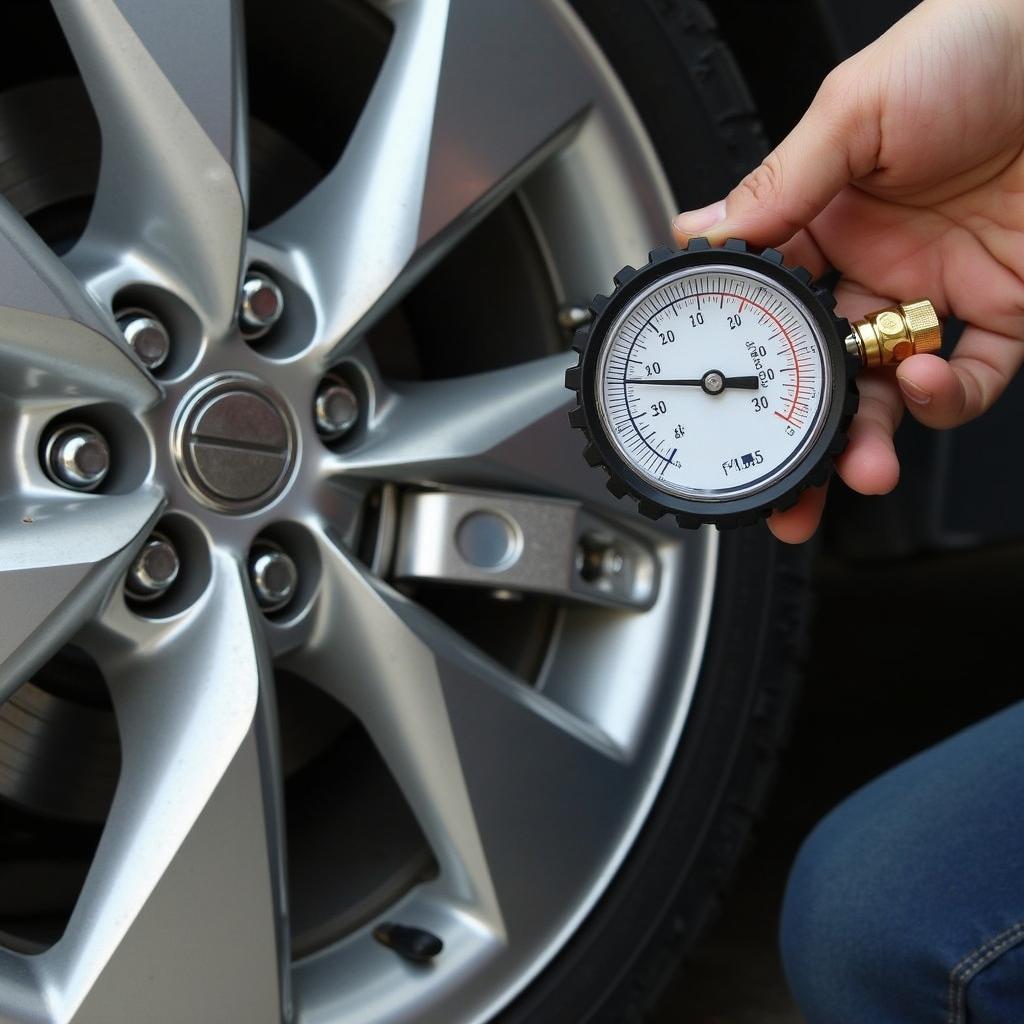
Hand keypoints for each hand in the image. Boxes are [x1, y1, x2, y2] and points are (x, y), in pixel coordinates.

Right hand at [671, 0, 1023, 542]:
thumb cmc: (975, 47)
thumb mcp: (856, 106)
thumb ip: (783, 180)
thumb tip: (705, 235)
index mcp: (823, 222)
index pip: (765, 310)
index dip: (742, 360)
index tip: (722, 398)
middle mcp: (873, 268)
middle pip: (818, 372)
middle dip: (796, 437)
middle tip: (777, 484)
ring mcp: (935, 297)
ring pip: (886, 393)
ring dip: (865, 439)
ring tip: (853, 466)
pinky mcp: (1006, 312)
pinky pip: (971, 379)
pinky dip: (943, 396)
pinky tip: (920, 382)